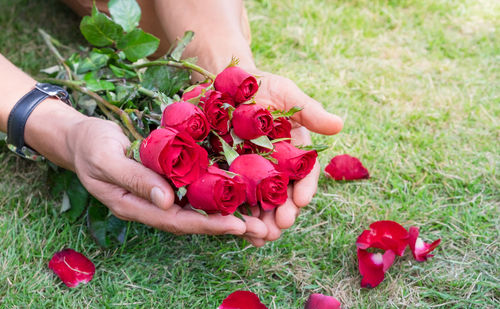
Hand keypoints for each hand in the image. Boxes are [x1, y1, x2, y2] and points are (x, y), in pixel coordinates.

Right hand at [66, 117, 267, 237]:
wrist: (83, 136)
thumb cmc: (91, 146)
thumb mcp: (107, 159)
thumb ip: (135, 180)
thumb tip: (167, 202)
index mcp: (135, 206)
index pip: (176, 221)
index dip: (207, 224)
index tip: (236, 226)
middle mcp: (152, 204)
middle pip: (193, 220)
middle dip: (226, 224)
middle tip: (260, 227)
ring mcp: (160, 192)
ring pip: (197, 207)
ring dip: (226, 212)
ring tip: (258, 215)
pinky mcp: (167, 178)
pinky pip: (194, 189)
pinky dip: (216, 192)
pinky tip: (238, 191)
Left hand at [243, 70, 343, 246]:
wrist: (225, 83)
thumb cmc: (261, 86)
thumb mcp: (287, 94)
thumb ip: (310, 111)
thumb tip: (339, 125)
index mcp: (294, 153)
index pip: (305, 175)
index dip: (305, 188)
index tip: (302, 200)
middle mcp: (276, 168)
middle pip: (284, 197)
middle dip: (285, 213)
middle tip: (281, 226)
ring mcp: (252, 174)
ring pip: (261, 204)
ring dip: (263, 222)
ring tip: (260, 236)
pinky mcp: (228, 175)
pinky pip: (234, 199)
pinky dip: (237, 216)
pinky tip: (237, 228)